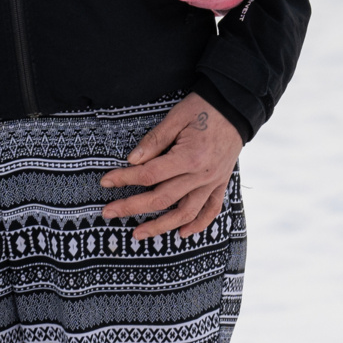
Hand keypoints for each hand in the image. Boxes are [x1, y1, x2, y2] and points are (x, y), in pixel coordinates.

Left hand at [98, 94, 242, 241]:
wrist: (237, 108)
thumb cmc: (204, 108)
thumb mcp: (176, 118)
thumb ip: (154, 141)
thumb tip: (132, 160)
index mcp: (188, 157)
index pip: (149, 175)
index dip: (124, 179)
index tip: (106, 182)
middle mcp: (201, 175)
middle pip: (161, 199)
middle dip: (132, 208)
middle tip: (108, 213)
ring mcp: (213, 182)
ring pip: (185, 213)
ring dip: (160, 226)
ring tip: (138, 234)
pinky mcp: (220, 183)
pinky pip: (211, 210)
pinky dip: (198, 225)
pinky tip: (182, 233)